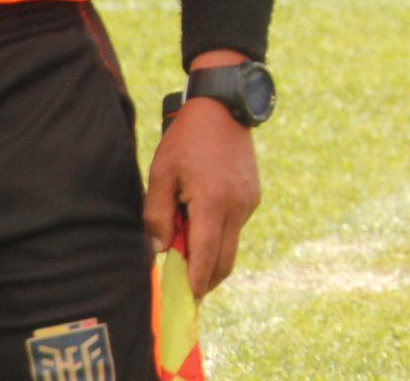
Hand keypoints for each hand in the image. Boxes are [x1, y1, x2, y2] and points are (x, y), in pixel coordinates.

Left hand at [144, 76, 261, 299]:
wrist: (224, 107)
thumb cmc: (186, 140)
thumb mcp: (161, 175)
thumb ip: (157, 215)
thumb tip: (157, 250)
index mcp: (213, 202)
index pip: (206, 256)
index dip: (195, 283)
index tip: (185, 302)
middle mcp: (238, 206)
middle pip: (224, 261)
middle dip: (204, 279)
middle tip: (183, 288)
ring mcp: (249, 201)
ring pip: (230, 245)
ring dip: (210, 254)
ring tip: (184, 242)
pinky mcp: (253, 195)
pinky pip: (235, 226)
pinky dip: (218, 234)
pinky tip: (199, 220)